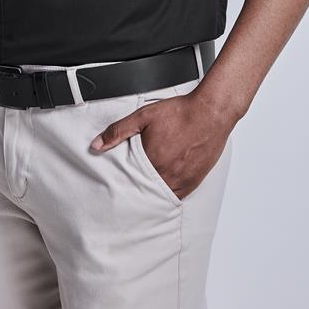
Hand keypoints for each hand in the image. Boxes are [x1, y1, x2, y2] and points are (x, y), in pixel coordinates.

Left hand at [89, 86, 234, 201]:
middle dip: (135, 193)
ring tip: (142, 194)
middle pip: (145, 192)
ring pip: (161, 197)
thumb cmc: (180, 112)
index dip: (120, 186)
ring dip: (151, 195)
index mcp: (151, 161)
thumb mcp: (143, 116)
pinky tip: (162, 190)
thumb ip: (118, 131)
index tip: (113, 190)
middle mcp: (167, 174)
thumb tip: (97, 145)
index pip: (129, 182)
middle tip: (125, 196)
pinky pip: (178, 196)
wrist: (211, 112)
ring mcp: (182, 180)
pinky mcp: (194, 180)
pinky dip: (168, 194)